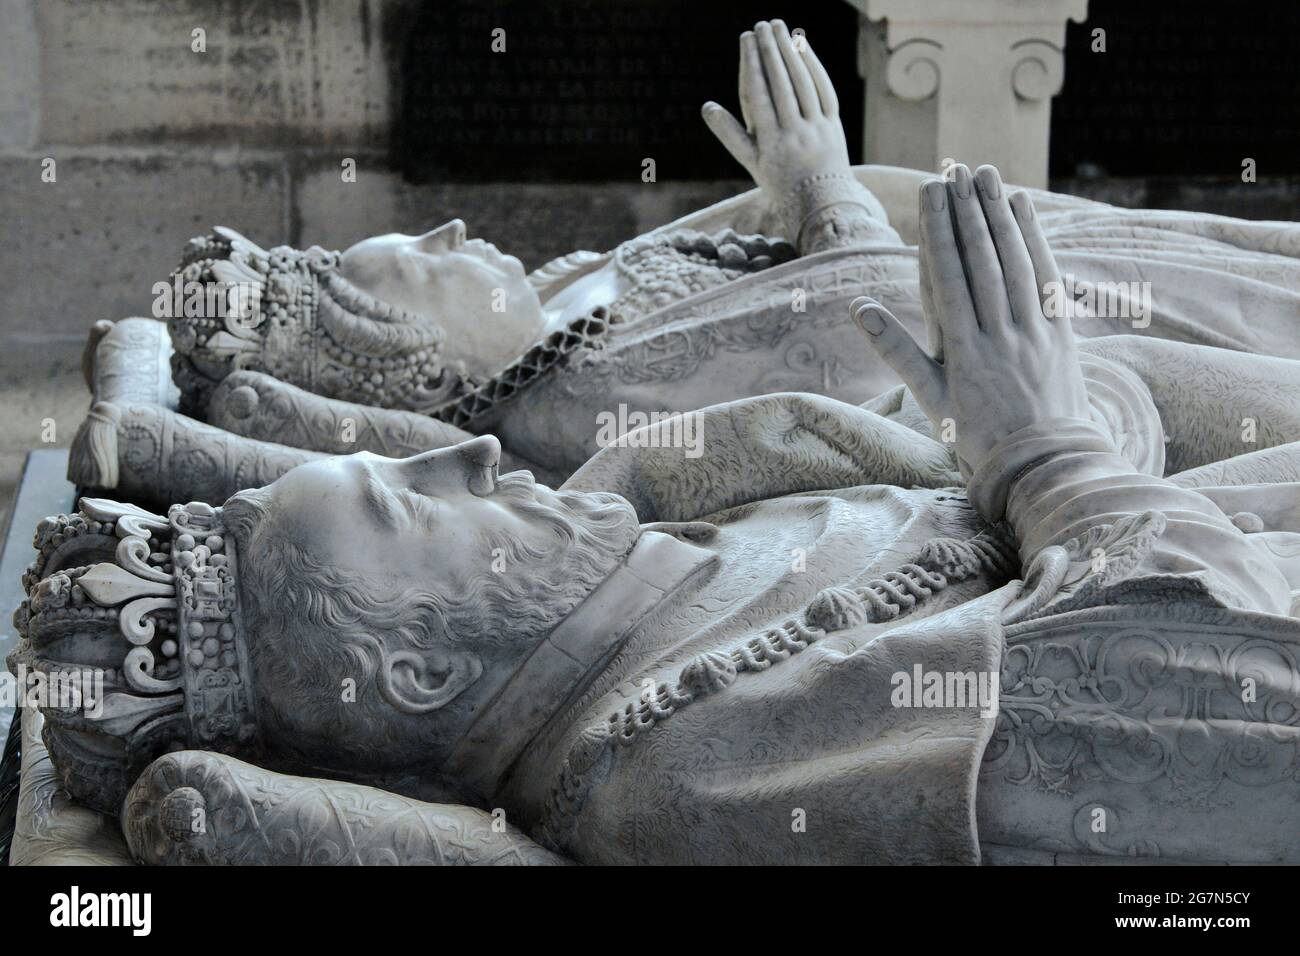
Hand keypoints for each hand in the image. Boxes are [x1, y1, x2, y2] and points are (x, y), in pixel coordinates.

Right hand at [702, 20, 849, 201]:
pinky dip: (813, 67)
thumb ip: (730, 133)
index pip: (760, 95)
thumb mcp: (751, 161)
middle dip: (772, 51)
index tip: (747, 39)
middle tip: (763, 25)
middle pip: (782, 84)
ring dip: (792, 52)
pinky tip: (804, 48)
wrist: (819, 202)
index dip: (753, 64)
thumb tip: (706, 108)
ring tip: (781, 28)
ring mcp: (817, 129)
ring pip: (803, 84)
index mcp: (771, 143)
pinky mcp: (834, 125)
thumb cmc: (779, 181)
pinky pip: (824, 90)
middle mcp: (795, 134)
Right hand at [851, 164, 1091, 474]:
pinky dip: (1036, 241)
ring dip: (1001, 216)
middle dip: (969, 211)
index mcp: (964, 349)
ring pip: (1017, 263)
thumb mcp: (930, 396)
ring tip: (988, 177)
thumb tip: (861, 310)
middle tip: (957, 170)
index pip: (949, 276)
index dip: (939, 230)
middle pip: (983, 260)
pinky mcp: (1061, 332)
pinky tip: (1024, 211)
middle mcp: (1000, 334)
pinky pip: (1049, 278)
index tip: (931, 193)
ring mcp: (1035, 331)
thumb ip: (897, 350)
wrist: (1041, 462)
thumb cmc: (976, 433)